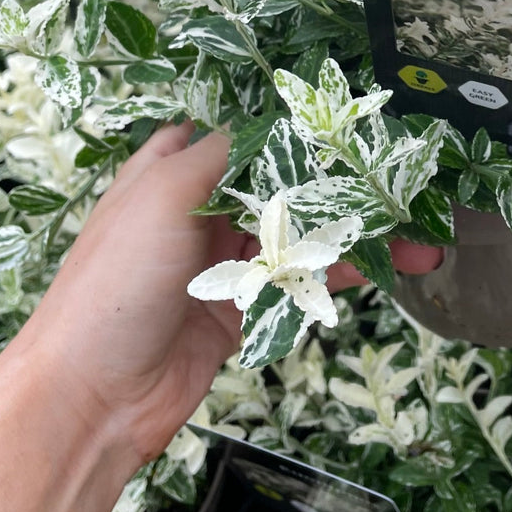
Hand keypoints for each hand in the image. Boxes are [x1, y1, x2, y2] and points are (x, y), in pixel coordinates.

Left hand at [17, 123, 440, 470]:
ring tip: (419, 236)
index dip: (289, 123)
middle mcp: (200, 211)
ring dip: (356, 235)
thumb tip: (269, 117)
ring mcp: (224, 262)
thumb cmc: (117, 279)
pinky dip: (342, 274)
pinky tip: (389, 270)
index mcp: (171, 172)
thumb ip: (221, 153)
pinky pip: (301, 282)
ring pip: (301, 235)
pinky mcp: (245, 309)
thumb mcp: (163, 194)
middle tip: (402, 178)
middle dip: (340, 181)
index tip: (349, 116)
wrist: (92, 396)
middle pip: (281, 184)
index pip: (239, 133)